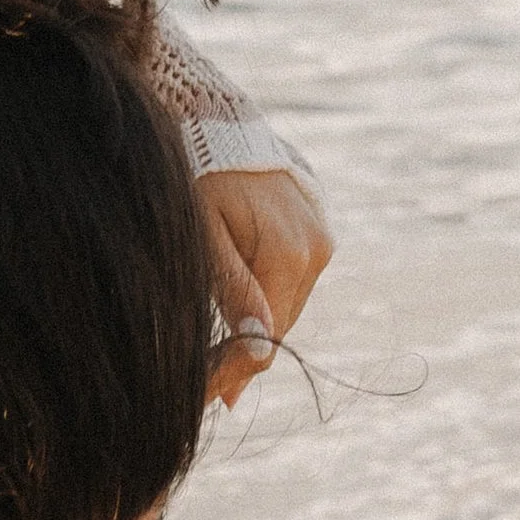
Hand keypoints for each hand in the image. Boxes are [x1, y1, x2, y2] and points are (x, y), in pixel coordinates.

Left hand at [199, 165, 331, 410]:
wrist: (214, 120)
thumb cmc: (196, 174)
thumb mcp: (201, 233)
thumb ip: (232, 289)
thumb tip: (258, 348)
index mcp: (290, 254)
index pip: (267, 337)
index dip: (237, 372)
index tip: (206, 399)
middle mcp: (318, 248)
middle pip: (280, 325)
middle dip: (245, 355)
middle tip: (207, 387)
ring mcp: (322, 237)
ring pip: (286, 304)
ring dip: (256, 326)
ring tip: (218, 353)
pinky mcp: (317, 228)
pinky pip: (292, 278)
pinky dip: (266, 295)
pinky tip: (240, 308)